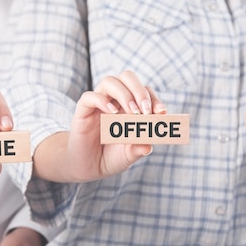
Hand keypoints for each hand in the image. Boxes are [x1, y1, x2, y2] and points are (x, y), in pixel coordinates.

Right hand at [33, 70, 166, 181]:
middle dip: (140, 91)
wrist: (88, 167)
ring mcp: (99, 103)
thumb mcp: (128, 156)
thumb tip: (149, 147)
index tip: (162, 112)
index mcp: (130, 106)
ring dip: (125, 94)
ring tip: (133, 113)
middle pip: (127, 77)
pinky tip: (112, 113)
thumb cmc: (111, 157)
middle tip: (146, 110)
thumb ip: (138, 150)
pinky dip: (102, 101)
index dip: (154, 99)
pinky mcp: (83, 110)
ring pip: (110, 82)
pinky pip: (90, 96)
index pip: (144, 92)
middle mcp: (115, 100)